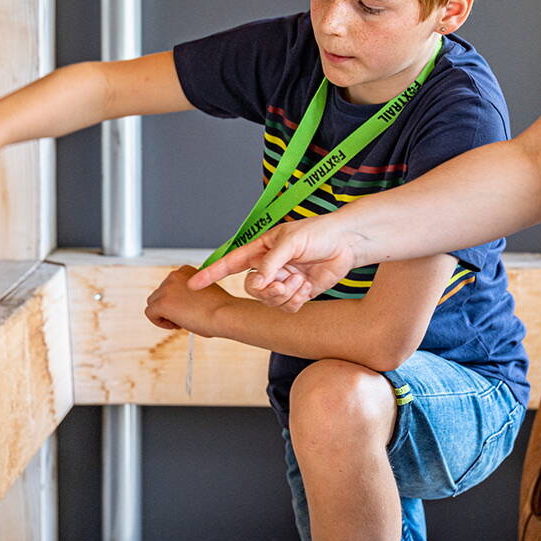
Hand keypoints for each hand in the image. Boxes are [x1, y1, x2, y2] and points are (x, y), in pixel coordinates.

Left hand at [145, 266, 231, 335]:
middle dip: (170, 307)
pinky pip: (150, 314)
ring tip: (183, 321)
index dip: (177, 300)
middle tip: (186, 317)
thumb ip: (189, 293)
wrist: (225, 314)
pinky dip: (160, 322)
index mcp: (185, 270)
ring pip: (153, 303)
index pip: (170, 286)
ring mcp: (167, 289)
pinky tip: (176, 325)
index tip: (189, 308)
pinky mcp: (162, 303)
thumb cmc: (221, 308)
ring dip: (165, 314)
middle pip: (159, 294)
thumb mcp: (204, 291)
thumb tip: (180, 305)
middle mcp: (174, 275)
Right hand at [189, 216, 362, 311]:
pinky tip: (307, 287)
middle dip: (267, 290)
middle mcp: (268, 267)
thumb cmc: (318, 233)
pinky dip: (296, 300)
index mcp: (261, 250)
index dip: (211, 273)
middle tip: (285, 282)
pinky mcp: (298, 293)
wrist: (346, 243)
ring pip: (269, 301)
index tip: (193, 284)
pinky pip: (287, 307)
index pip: (231, 263)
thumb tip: (256, 282)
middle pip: (251, 289)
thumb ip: (271, 262)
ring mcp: (282, 281)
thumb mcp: (291, 241)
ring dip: (285, 294)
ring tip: (300, 280)